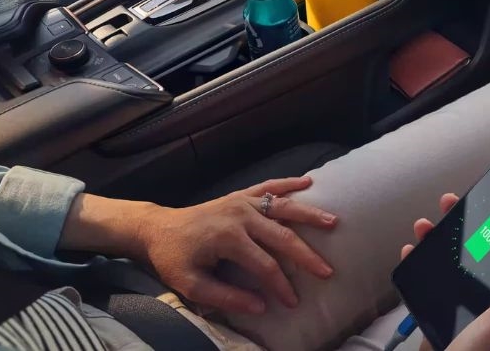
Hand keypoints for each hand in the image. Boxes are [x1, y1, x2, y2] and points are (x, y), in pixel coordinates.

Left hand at [138, 176, 337, 313]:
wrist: (156, 228)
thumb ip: (226, 297)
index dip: (282, 286)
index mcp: (229, 238)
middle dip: (307, 256)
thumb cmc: (173, 259)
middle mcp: (240, 216)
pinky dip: (288, 183)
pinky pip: (268, 186)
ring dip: (309, 214)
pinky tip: (308, 183)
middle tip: (327, 271)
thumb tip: (261, 306)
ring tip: (333, 222)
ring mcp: (241, 202)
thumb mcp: (192, 285)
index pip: (265, 266)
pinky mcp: (240, 195)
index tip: (294, 302)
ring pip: (282, 207)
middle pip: (282, 236)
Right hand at [402, 194, 489, 350]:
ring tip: (424, 227)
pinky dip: (417, 261)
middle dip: (459, 223)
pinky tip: (411, 252)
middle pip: (470, 248)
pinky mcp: (437, 308)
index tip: (485, 202)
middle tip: (449, 204)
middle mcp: (482, 292)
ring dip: (434, 239)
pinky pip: (426, 278)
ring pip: (446, 259)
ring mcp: (458, 299)